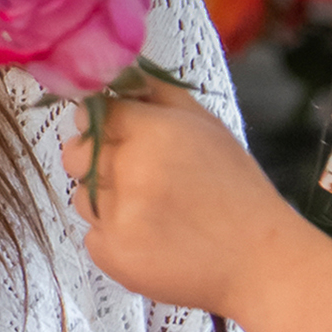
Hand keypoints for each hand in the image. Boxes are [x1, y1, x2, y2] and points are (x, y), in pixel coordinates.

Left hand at [62, 80, 292, 314]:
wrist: (258, 259)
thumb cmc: (235, 188)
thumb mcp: (206, 125)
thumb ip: (157, 93)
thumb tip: (119, 72)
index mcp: (152, 132)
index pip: (93, 114)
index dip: (102, 123)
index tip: (118, 134)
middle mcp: (129, 171)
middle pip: (73, 153)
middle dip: (93, 159)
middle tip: (133, 174)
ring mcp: (117, 215)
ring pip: (81, 196)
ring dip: (106, 200)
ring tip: (152, 210)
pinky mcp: (112, 254)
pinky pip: (92, 235)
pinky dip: (113, 236)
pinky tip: (151, 237)